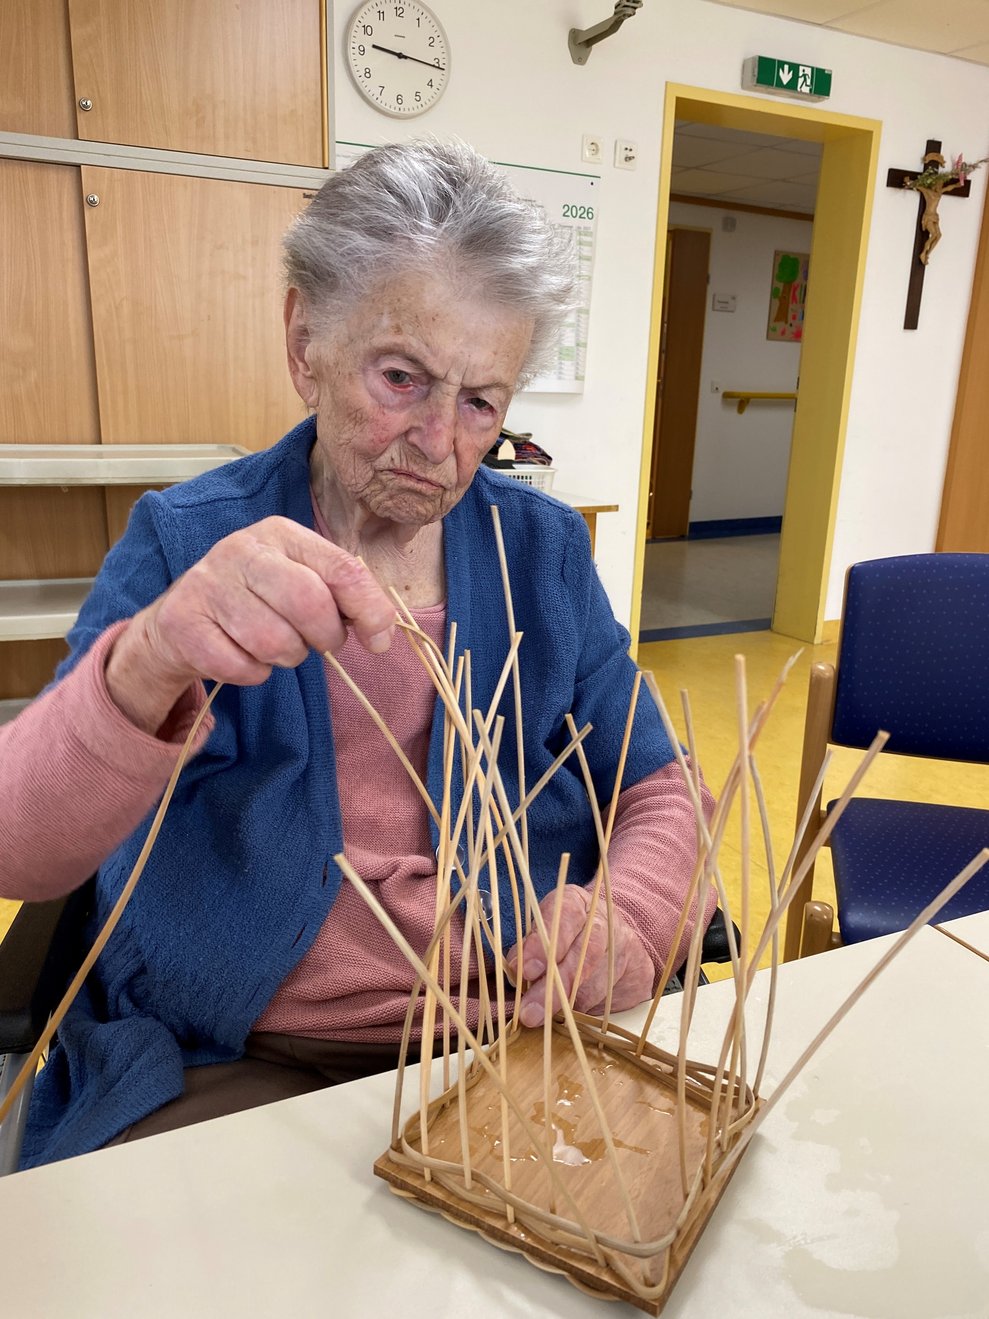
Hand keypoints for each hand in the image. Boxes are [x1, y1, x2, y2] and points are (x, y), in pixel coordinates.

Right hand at [105, 516, 395, 731]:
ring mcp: (207, 583)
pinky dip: (252, 673)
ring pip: (273, 640)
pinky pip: (240, 666)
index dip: (369, 609)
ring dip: (285, 657)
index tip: (381, 641)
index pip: (341, 568)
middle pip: (308, 603)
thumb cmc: (256, 601)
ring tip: (274, 645)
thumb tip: (383, 632)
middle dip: (324, 637)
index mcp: (281, 534)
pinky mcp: (182, 622)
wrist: (180, 621)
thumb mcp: (300, 582)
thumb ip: (344, 597)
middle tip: (316, 643)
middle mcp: (241, 549)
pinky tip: (242, 655)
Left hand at [506, 886, 654, 1027]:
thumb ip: (529, 949)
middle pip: (583, 953)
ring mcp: (626, 946)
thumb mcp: (543, 933)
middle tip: (530, 1014)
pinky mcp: (640, 973)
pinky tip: (579, 1015)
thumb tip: (513, 972)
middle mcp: (603, 921)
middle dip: (555, 987)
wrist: (616, 938)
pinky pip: (614, 1000)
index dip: (543, 944)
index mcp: (574, 902)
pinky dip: (593, 1012)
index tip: (526, 971)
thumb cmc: (566, 937)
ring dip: (571, 1004)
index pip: (561, 917)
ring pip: (597, 982)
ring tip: (550, 1018)